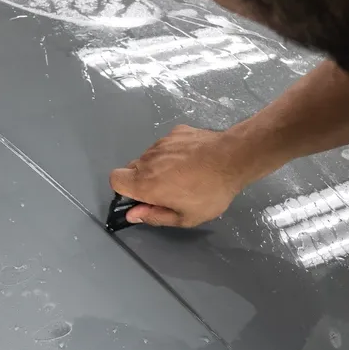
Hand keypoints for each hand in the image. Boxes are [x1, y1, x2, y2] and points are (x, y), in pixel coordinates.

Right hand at [109, 125, 252, 227]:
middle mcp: (147, 159)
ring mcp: (161, 142)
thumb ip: (154, 216)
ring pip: (150, 156)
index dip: (124, 189)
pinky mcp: (176, 131)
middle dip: (143, 180)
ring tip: (185, 174)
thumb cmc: (209, 193)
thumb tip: (132, 214)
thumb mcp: (185, 217)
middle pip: (132, 168)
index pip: (115, 180)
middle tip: (167, 190)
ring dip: (159, 166)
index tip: (141, 197)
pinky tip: (193, 159)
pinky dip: (174, 153)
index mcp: (145, 183)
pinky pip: (167, 144)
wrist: (233, 157)